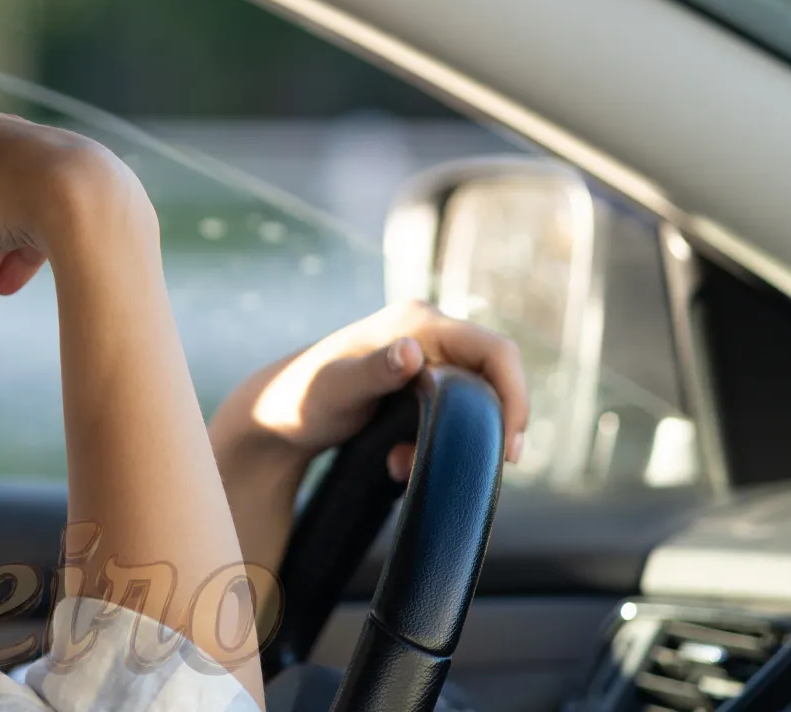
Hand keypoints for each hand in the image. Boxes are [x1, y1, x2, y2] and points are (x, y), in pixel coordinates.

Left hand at [210, 300, 530, 483]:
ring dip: (460, 437)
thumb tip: (411, 351)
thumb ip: (373, 370)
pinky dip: (437, 441)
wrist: (275, 414)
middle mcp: (427, 332)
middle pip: (494, 375)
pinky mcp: (417, 382)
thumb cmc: (301, 398)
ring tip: (408, 464)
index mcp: (418, 322)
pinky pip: (451, 410)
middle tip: (488, 467)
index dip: (515, 395)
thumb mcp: (336, 388)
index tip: (510, 445)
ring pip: (474, 398)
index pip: (495, 351)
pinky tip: (399, 462)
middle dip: (492, 423)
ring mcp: (424, 356)